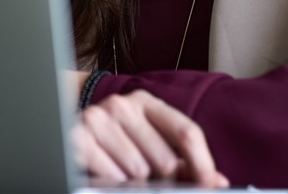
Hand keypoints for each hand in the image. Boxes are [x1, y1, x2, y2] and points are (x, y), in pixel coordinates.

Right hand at [72, 89, 227, 187]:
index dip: (202, 164)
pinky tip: (108, 172)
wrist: (70, 133)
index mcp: (145, 101)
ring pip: (139, 172)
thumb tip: (217, 181)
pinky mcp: (79, 138)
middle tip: (151, 179)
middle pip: (165, 159)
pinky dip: (114, 182)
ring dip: (135, 182)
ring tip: (123, 172)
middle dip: (163, 179)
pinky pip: (113, 176)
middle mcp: (122, 105)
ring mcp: (98, 119)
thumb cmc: (117, 142)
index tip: (210, 185)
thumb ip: (184, 159)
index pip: (186, 133)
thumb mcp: (149, 141)